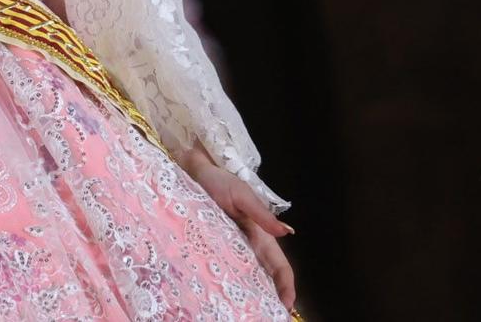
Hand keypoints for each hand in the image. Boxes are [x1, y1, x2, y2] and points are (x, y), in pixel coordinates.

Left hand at [181, 149, 295, 310]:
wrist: (192, 172)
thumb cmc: (220, 182)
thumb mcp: (243, 196)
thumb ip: (262, 214)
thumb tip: (287, 232)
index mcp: (260, 236)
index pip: (279, 266)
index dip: (287, 286)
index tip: (287, 306)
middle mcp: (247, 246)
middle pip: (264, 278)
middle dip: (270, 298)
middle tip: (268, 316)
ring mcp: (228, 248)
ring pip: (244, 278)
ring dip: (250, 295)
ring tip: (249, 312)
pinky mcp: (209, 247)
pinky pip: (221, 269)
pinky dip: (226, 285)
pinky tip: (223, 299)